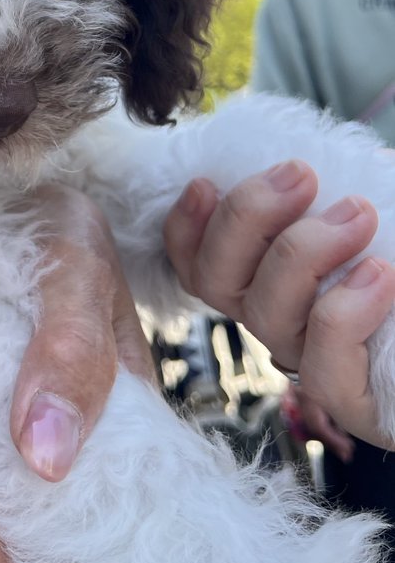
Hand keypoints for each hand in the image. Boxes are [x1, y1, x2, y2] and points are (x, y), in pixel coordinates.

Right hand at [164, 162, 394, 449]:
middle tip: (300, 173)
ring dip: (300, 251)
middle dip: (244, 217)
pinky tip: (380, 275)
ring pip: (265, 316)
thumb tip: (306, 157)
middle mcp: (282, 324)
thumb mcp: (380, 206)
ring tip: (357, 214)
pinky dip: (343, 312)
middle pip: (216, 282)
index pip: (199, 264)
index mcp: (273, 279)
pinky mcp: (359, 405)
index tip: (207, 181)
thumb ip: (345, 186)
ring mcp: (316, 366)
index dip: (187, 227)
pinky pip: (324, 366)